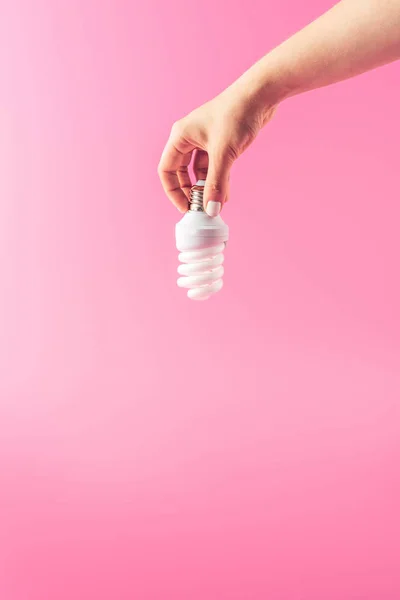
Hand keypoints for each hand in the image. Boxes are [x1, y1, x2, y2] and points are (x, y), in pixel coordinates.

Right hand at [158, 83, 276, 214]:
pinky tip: (225, 194)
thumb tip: (211, 209)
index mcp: (180, 136)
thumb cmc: (237, 114)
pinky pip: (213, 167)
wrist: (260, 96)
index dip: (173, 191)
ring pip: (199, 172)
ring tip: (215, 204)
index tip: (185, 207)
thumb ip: (216, 184)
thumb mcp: (223, 154)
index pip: (166, 170)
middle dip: (189, 191)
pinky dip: (217, 181)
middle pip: (181, 172)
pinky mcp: (219, 143)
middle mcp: (189, 138)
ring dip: (206, 188)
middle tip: (199, 208)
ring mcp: (204, 141)